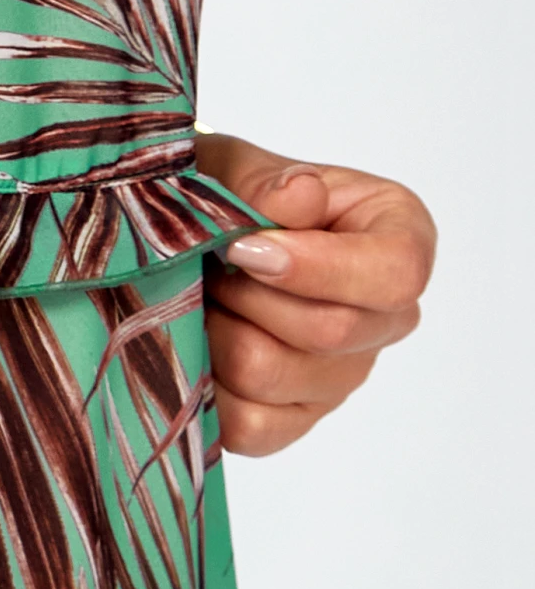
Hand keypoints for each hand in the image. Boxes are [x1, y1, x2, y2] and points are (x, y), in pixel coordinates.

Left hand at [194, 133, 436, 457]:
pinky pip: (247, 423)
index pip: (396, 273)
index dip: (319, 267)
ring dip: (215, 326)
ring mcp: (343, 376)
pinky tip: (195, 337)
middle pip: (330, 330)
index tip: (244, 247)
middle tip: (207, 261)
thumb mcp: (235, 165)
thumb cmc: (228, 191)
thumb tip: (302, 196)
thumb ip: (265, 179)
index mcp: (398, 237)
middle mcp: (386, 316)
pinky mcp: (294, 420)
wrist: (189, 235)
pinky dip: (203, 379)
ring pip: (272, 373)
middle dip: (246, 291)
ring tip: (201, 292)